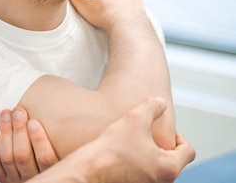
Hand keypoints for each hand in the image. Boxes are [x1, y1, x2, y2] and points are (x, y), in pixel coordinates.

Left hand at [0, 107, 58, 182]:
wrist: (37, 176)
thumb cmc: (49, 155)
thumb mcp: (61, 152)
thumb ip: (59, 139)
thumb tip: (64, 111)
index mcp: (51, 171)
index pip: (46, 159)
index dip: (39, 140)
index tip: (34, 122)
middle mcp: (32, 177)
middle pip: (22, 156)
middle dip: (18, 130)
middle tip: (18, 112)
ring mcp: (15, 179)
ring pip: (7, 157)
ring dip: (5, 133)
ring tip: (6, 115)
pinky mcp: (3, 178)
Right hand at [63, 97, 195, 182]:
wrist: (89, 167)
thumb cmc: (112, 149)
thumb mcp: (135, 118)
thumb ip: (153, 106)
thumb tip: (160, 103)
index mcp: (169, 168)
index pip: (188, 151)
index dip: (180, 136)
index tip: (166, 130)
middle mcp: (161, 182)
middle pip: (173, 160)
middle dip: (162, 144)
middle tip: (147, 133)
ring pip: (157, 167)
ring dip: (149, 153)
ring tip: (133, 141)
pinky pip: (143, 173)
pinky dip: (138, 162)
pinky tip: (123, 152)